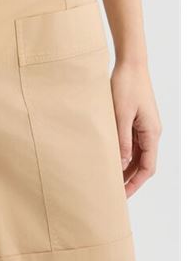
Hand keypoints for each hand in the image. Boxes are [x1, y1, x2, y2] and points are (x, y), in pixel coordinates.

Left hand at [110, 60, 161, 196]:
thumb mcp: (121, 115)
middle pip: (143, 164)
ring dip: (125, 168)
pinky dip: (123, 154)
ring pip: (137, 155)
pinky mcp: (136, 120)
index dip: (135, 183)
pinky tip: (110, 160)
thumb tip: (122, 164)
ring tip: (109, 180)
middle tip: (112, 192)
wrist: (130, 64)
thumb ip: (122, 140)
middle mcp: (151, 132)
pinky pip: (131, 144)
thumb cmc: (126, 86)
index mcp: (151, 133)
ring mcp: (144, 127)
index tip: (122, 196)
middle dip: (130, 180)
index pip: (147, 167)